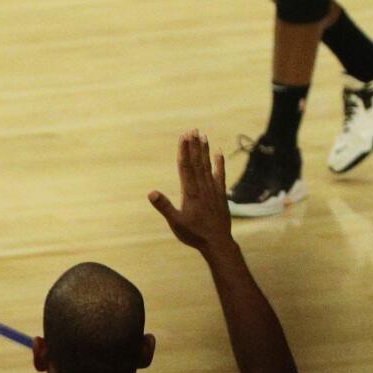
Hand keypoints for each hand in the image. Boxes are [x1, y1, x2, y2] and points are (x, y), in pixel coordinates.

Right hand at [146, 130, 233, 255]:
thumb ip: (164, 206)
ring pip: (207, 165)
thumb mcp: (175, 222)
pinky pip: (220, 175)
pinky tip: (219, 152)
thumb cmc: (194, 234)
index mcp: (190, 192)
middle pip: (197, 162)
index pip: (186, 167)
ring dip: (204, 150)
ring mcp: (212, 190)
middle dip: (194, 145)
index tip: (183, 137)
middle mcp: (202, 187)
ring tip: (203, 135)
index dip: (184, 151)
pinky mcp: (220, 194)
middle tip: (192, 130)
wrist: (217, 242)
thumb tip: (151, 192)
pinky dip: (219, 163)